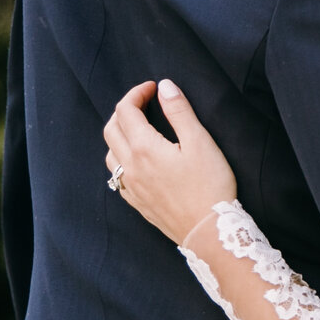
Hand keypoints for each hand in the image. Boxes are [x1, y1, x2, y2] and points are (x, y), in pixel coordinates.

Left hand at [103, 79, 238, 242]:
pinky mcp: (137, 203)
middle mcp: (130, 167)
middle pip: (111, 129)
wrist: (209, 232)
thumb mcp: (200, 142)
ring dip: (119, 134)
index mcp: (144, 148)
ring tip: (139, 129)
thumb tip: (164, 86)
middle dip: (124, 110)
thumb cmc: (210, 185)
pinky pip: (117, 176)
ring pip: (110, 153)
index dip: (136, 93)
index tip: (153, 88)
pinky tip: (138, 161)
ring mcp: (131, 187)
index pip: (126, 110)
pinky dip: (121, 159)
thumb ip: (179, 111)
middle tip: (144, 103)